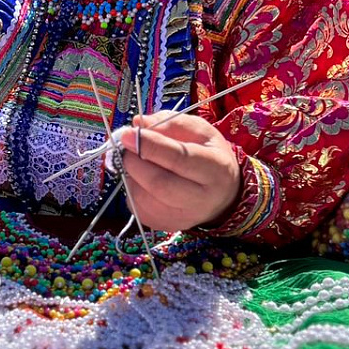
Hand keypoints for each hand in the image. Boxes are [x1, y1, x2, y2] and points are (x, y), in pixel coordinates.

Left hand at [117, 113, 241, 231]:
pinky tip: (142, 179)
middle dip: (135, 162)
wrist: (221, 195)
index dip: (150, 145)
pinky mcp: (165, 225)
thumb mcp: (200, 132)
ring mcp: (182, 217)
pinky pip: (137, 207)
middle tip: (128, 147)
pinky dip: (133, 188)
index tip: (128, 133)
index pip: (179, 158)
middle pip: (159, 184)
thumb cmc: (209, 157)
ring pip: (143, 197)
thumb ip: (171, 123)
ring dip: (131, 175)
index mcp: (215, 169)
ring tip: (138, 161)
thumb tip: (138, 123)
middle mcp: (201, 199)